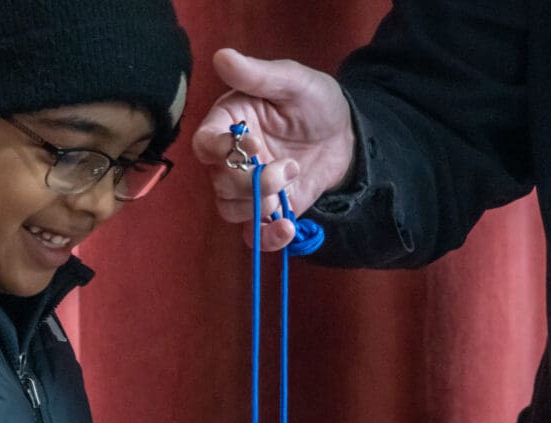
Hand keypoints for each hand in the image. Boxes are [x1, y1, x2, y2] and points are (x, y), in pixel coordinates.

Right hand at [191, 48, 355, 251]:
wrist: (346, 136)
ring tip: (294, 179)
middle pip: (220, 184)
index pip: (204, 145)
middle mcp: (230, 161)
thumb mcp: (292, 81)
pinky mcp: (267, 212)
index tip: (252, 142)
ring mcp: (247, 190)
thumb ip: (258, 74)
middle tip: (288, 165)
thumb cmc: (315, 102)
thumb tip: (221, 56)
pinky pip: (253, 236)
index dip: (221, 150)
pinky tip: (288, 226)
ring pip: (231, 209)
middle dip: (253, 181)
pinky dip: (268, 238)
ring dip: (262, 204)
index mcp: (228, 125)